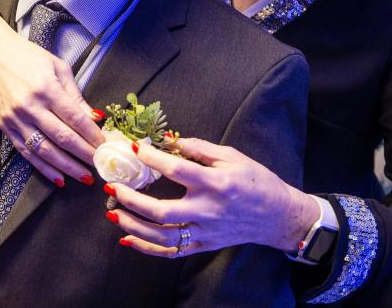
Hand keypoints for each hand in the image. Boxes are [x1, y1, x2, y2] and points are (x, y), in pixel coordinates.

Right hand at [0, 13, 105, 184]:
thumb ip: (76, 95)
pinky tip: (59, 177)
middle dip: (84, 155)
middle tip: (100, 166)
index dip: (92, 136)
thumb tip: (94, 118)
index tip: (105, 147)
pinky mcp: (5, 127)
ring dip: (67, 167)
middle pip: (63, 138)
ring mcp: (16, 119)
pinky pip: (26, 153)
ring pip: (45, 151)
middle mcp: (30, 106)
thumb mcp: (58, 67)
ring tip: (84, 176)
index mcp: (46, 89)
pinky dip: (43, 168)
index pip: (75, 119)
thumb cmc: (28, 56)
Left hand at [105, 138, 317, 256]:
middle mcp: (207, 210)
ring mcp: (204, 232)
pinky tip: (128, 238)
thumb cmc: (257, 181)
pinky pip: (171, 251)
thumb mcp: (233, 156)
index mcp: (215, 183)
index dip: (152, 158)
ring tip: (113, 211)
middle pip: (161, 211)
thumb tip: (171, 140)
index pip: (177, 170)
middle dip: (132, 200)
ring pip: (161, 235)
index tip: (134, 148)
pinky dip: (146, 248)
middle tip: (113, 187)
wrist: (278, 216)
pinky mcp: (204, 245)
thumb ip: (201, 149)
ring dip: (133, 225)